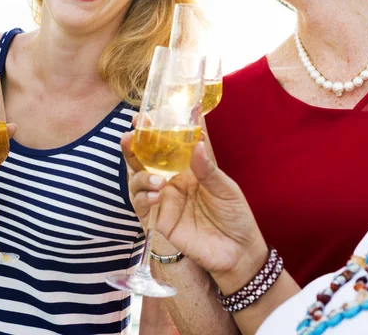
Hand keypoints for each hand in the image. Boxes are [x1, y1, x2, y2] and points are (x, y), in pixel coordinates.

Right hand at [122, 132, 267, 282]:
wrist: (238, 252)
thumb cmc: (235, 215)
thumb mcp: (226, 188)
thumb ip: (208, 169)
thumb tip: (197, 144)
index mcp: (189, 168)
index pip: (170, 145)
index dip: (158, 130)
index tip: (147, 114)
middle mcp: (173, 181)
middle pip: (146, 160)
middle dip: (134, 146)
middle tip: (129, 133)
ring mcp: (165, 200)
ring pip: (138, 181)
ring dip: (139, 174)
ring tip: (156, 179)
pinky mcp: (160, 221)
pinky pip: (142, 206)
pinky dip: (143, 198)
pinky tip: (156, 195)